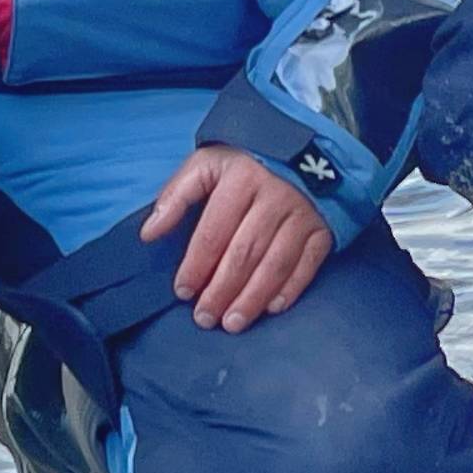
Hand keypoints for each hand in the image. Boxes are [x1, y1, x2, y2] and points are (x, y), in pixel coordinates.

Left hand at [142, 143, 330, 331]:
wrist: (304, 149)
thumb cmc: (245, 161)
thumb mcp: (207, 163)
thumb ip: (176, 195)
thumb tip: (149, 233)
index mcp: (242, 179)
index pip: (214, 231)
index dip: (196, 265)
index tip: (183, 291)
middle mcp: (275, 197)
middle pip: (245, 253)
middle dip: (222, 290)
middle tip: (205, 318)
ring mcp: (303, 215)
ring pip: (276, 264)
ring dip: (253, 298)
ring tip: (233, 323)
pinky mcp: (323, 229)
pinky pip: (308, 264)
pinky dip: (291, 289)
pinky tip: (272, 308)